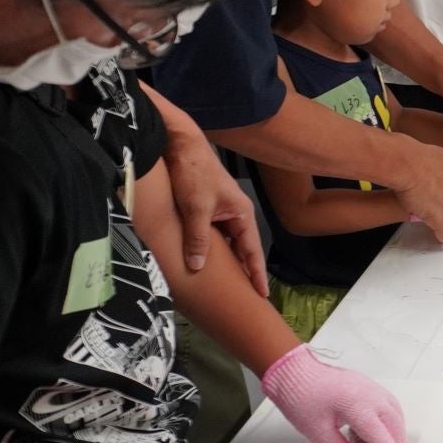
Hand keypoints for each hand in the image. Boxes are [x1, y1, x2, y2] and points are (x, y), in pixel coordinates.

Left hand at [162, 125, 268, 296]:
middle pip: (241, 249)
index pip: (252, 250)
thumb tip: (198, 267)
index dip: (257, 273)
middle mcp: (234, 214)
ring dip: (225, 261)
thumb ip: (198, 238)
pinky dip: (210, 250)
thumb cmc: (193, 173)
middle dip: (244, 272)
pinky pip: (211, 236)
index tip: (262, 294)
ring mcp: (220, 212)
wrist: (180, 145)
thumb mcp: (196, 207)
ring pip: (225, 243)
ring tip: (226, 286)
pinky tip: (202, 262)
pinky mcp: (204, 209)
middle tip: (245, 297)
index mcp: (241, 213)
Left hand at [261, 344, 411, 442]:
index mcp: (357, 406)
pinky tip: (386, 431)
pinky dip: (394, 421)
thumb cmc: (302, 398)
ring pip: (395, 413)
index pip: (381, 435)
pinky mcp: (368, 385)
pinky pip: (390, 404)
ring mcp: (371, 388)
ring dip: (398, 433)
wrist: (295, 372)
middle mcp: (370, 395)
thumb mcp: (318, 433)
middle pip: (394, 424)